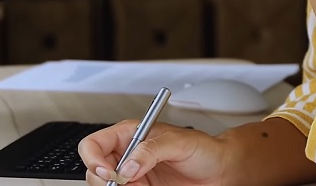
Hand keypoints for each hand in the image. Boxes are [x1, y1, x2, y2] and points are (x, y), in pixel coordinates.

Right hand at [79, 120, 230, 185]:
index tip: (110, 173)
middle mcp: (127, 156)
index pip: (94, 144)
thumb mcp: (179, 142)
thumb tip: (128, 167)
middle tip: (129, 185)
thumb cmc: (204, 149)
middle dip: (106, 180)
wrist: (221, 172)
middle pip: (95, 171)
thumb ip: (151, 150)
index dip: (94, 159)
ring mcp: (133, 177)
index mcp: (130, 135)